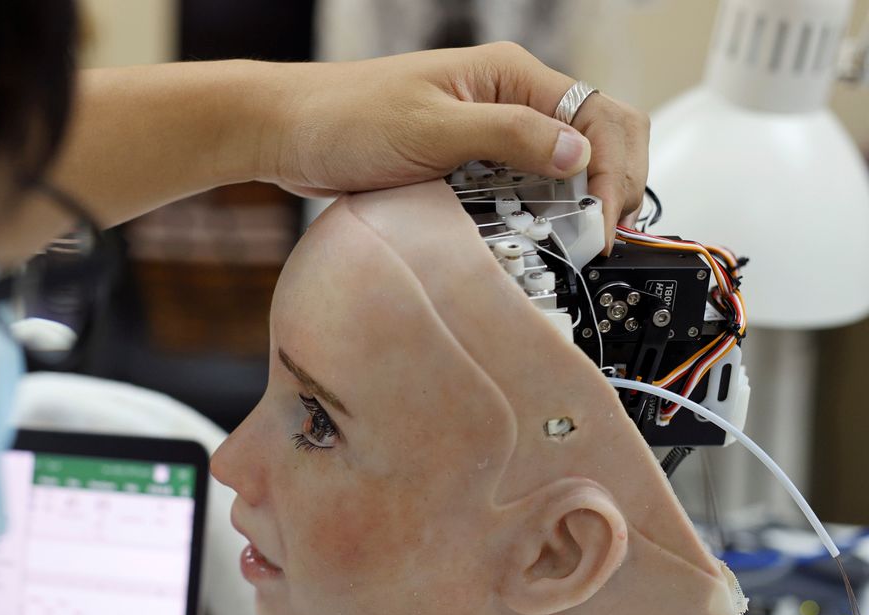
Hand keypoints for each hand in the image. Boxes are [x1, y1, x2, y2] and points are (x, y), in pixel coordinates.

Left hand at [259, 43, 648, 250]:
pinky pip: (521, 191)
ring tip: (573, 245)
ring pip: (563, 170)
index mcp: (513, 77)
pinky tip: (533, 239)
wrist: (292, 133)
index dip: (614, 171)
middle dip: (610, 188)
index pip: (599, 116)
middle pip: (596, 140)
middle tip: (601, 239)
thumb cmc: (348, 116)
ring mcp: (492, 135)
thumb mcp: (433, 129)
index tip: (604, 223)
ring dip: (574, 205)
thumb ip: (509, 138)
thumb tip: (578, 154)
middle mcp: (511, 101)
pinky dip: (536, 215)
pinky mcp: (469, 166)